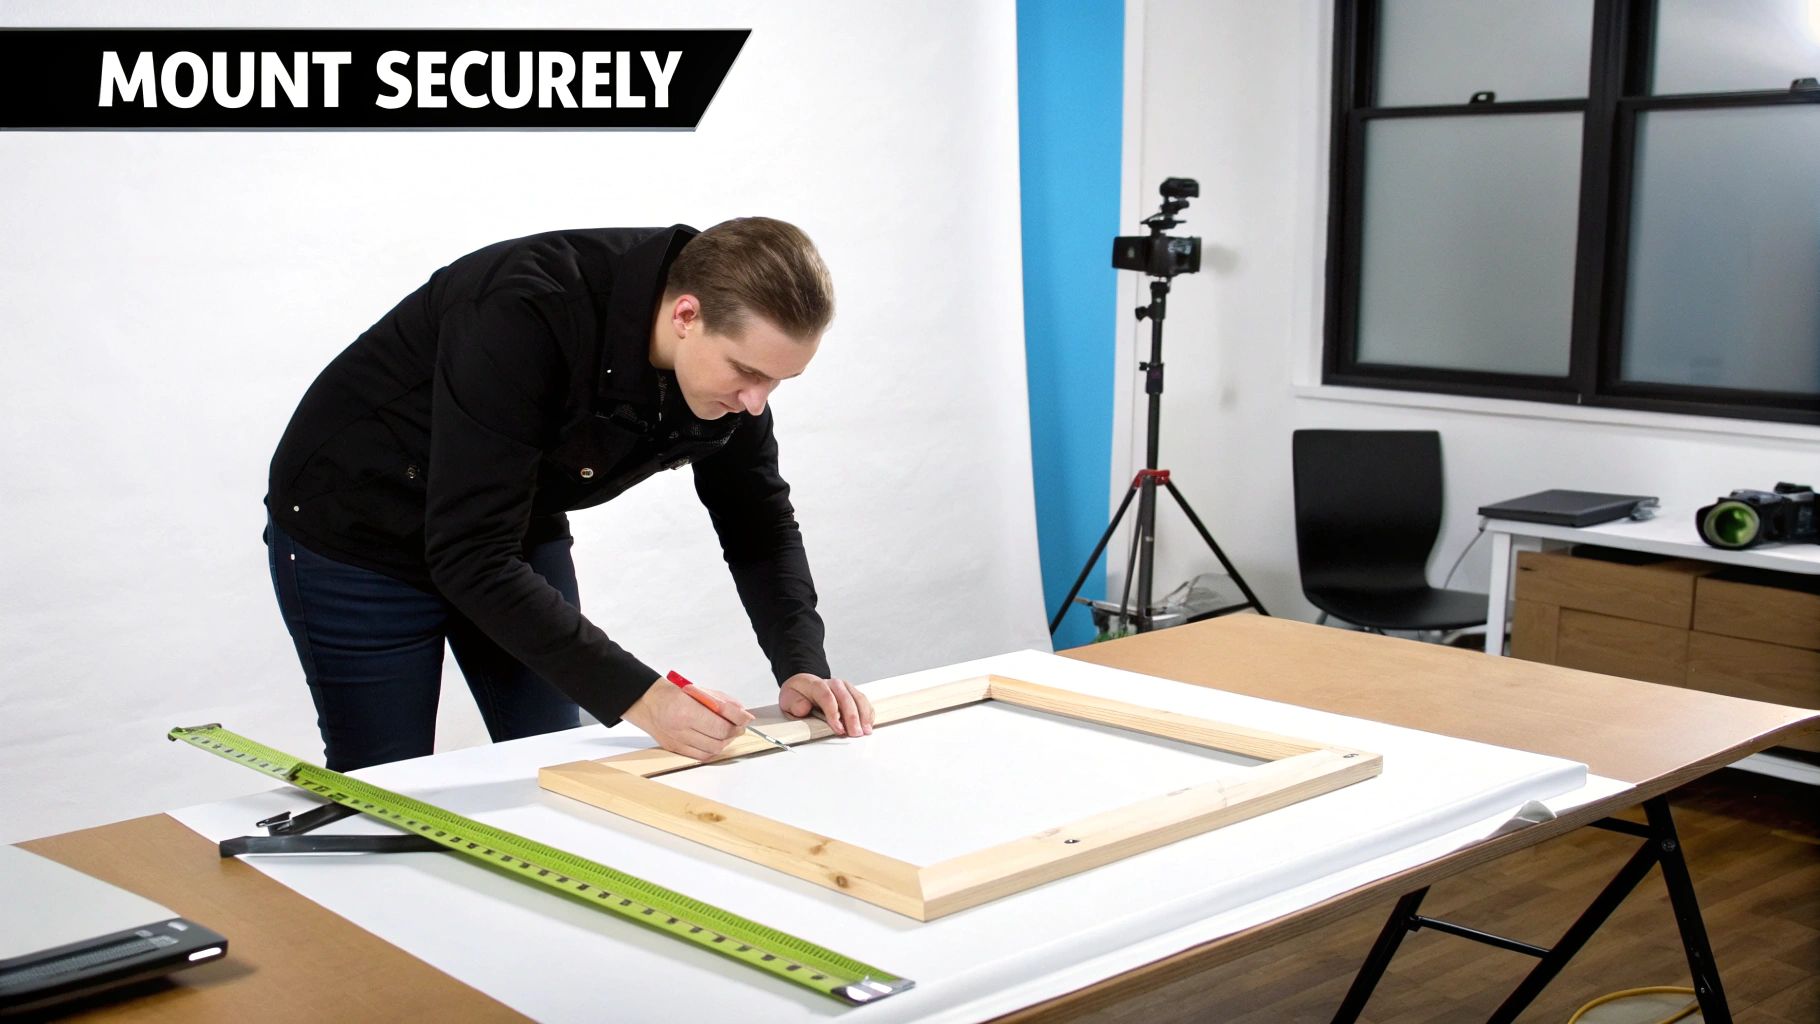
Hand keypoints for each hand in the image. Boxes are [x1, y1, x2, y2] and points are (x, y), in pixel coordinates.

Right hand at [622, 676, 754, 759]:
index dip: (738, 722)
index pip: (721, 725)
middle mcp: (681, 729)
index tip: (746, 717)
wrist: (647, 702)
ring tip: (727, 731)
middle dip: (734, 732)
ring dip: (725, 742)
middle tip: (739, 725)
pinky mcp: (675, 750)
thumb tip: (742, 713)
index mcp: (686, 711)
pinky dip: (713, 749)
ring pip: (712, 751)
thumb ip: (722, 701)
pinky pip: (701, 756)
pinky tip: (715, 739)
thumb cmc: (673, 693)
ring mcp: (677, 742)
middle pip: (719, 741)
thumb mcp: (700, 690)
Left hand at [778, 673, 873, 735]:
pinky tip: (868, 724)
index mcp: (816, 685)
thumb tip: (803, 708)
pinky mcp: (853, 693)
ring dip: (863, 716)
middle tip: (855, 733)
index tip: (838, 729)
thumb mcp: (788, 699)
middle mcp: (833, 684)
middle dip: (852, 717)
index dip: (834, 714)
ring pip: (858, 698)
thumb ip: (794, 703)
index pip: (827, 697)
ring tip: (865, 731)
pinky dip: (868, 713)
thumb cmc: (798, 695)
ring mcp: (845, 687)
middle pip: (846, 698)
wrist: (805, 685)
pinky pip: (863, 701)